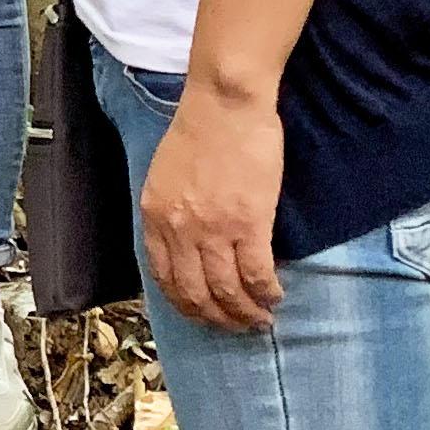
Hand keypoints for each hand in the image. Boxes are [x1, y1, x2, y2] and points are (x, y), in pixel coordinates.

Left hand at [139, 87, 286, 331]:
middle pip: (195, 293)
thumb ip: (171, 211)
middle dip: (217, 318)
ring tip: (260, 319)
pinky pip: (256, 274)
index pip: (164, 278)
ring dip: (245, 313)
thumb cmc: (200, 129)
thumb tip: (186, 242)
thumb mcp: (166, 175)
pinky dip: (265, 292)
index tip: (203, 314)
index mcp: (156, 217)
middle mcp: (179, 231)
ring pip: (226, 291)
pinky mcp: (248, 223)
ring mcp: (212, 229)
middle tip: (237, 326)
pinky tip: (274, 296)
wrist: (225, 103)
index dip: (185, 304)